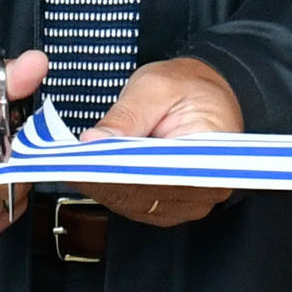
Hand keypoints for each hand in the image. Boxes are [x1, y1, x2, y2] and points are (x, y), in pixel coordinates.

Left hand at [83, 56, 239, 226]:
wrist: (202, 94)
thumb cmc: (189, 88)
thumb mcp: (158, 86)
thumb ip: (128, 114)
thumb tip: (94, 140)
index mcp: (218, 157)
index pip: (168, 176)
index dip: (126, 173)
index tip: (92, 164)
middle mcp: (206, 188)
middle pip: (150, 196)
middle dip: (108, 181)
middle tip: (73, 166)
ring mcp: (185, 201)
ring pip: (136, 205)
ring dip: (105, 187)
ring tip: (77, 168)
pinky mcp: (165, 204)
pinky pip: (133, 204)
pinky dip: (110, 189)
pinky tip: (90, 174)